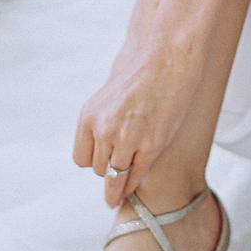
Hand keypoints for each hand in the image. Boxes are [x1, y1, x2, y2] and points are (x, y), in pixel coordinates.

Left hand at [72, 24, 206, 208]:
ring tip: (123, 193)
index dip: (96, 162)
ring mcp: (127, 140)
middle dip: (110, 171)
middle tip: (118, 178)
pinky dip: (134, 185)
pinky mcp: (151, 145)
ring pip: (116, 178)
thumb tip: (102, 138)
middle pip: (99, 169)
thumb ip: (103, 119)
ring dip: (120, 185)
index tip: (105, 165)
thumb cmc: (141, 70)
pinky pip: (137, 175)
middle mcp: (103, 130)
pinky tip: (136, 189)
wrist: (167, 57)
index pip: (82, 158)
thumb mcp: (109, 95)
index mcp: (89, 117)